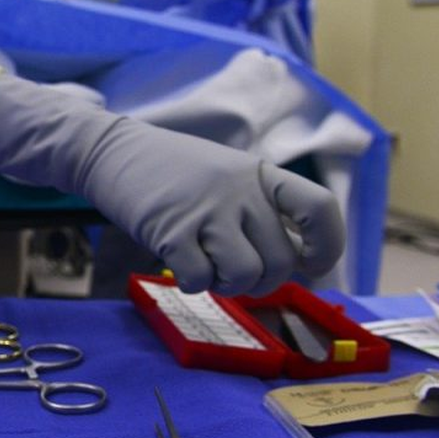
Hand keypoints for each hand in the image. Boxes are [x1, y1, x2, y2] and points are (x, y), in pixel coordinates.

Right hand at [0, 66, 344, 295]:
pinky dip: (193, 283)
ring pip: (247, 276)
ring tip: (208, 268)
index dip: (326, 245)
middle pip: (282, 261)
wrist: (112, 152)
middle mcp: (241, 190)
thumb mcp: (228, 175)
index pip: (320, 209)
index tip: (310, 262)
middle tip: (234, 272)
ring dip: (228, 285)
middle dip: (262, 281)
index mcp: (261, 174)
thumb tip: (297, 263)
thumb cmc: (174, 173)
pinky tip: (179, 263)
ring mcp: (207, 209)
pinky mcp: (172, 230)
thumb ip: (260, 209)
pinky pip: (201, 280)